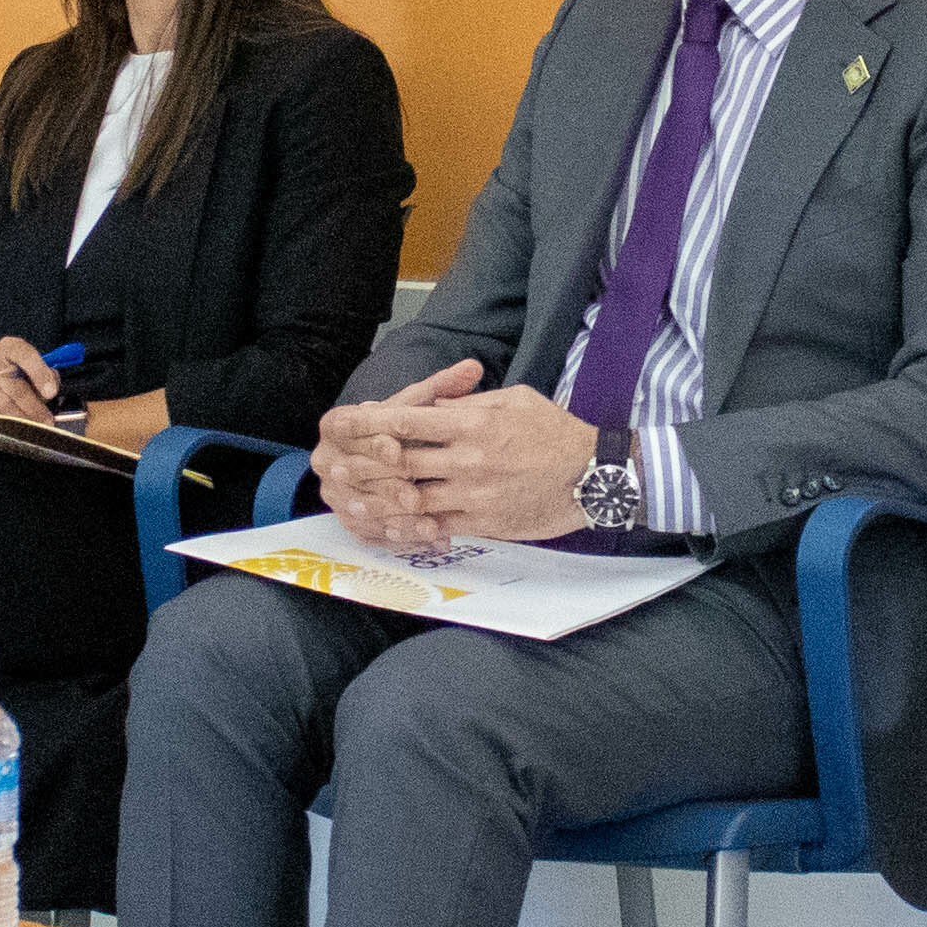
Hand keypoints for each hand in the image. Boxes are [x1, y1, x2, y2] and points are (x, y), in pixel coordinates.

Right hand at [0, 336, 71, 422]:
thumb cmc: (17, 378)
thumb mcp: (35, 373)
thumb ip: (48, 377)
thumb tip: (52, 387)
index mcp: (10, 347)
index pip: (24, 354)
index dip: (39, 373)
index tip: (50, 392)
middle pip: (13, 384)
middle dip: (33, 406)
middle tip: (46, 420)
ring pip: (2, 402)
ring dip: (21, 417)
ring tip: (34, 426)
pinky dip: (5, 422)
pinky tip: (15, 427)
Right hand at [312, 370, 453, 549]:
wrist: (383, 460)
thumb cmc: (403, 429)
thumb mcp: (417, 407)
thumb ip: (441, 389)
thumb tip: (474, 367)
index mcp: (336, 426)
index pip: (347, 431)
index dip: (370, 440)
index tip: (395, 449)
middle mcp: (327, 460)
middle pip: (354, 474)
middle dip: (386, 485)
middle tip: (415, 495)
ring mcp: (336, 494)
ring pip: (364, 508)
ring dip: (396, 517)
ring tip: (430, 523)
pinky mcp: (350, 521)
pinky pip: (373, 532)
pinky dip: (401, 536)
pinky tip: (429, 538)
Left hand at [323, 363, 604, 554]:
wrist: (593, 474)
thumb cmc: (555, 431)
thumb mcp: (513, 400)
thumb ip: (468, 403)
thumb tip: (432, 405)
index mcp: (473, 423)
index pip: (408, 421)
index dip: (369, 422)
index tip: (342, 420)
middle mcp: (468, 459)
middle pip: (402, 462)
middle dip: (364, 463)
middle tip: (333, 465)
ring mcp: (474, 494)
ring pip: (413, 498)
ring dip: (380, 499)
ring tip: (352, 499)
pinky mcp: (484, 523)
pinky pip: (438, 526)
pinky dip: (412, 526)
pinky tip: (392, 525)